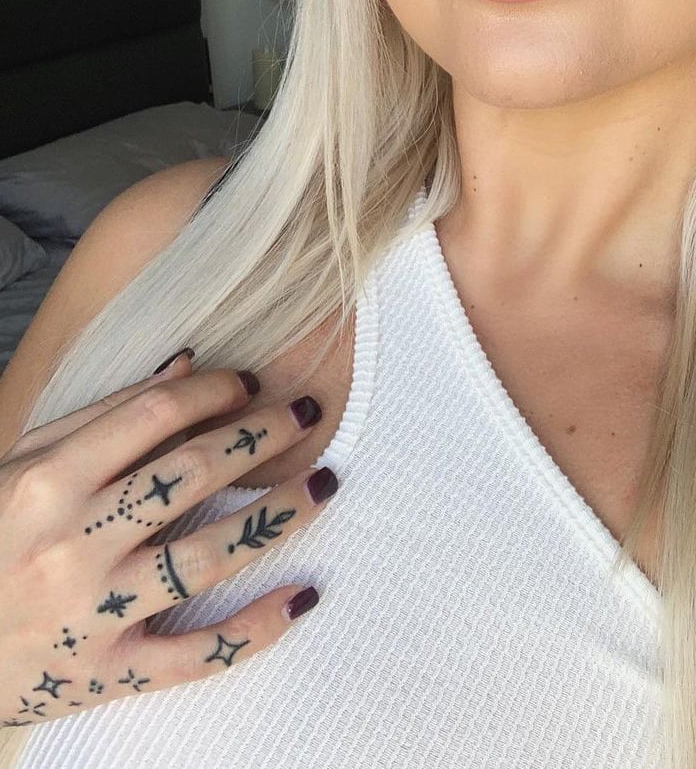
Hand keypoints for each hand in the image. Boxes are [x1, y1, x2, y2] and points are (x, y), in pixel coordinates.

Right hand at [0, 354, 336, 726]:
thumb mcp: (23, 466)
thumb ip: (104, 415)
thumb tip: (188, 364)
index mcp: (50, 481)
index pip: (156, 415)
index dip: (217, 391)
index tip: (254, 383)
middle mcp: (73, 543)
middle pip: (191, 474)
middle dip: (262, 436)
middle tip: (309, 414)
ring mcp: (92, 611)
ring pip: (204, 557)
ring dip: (275, 517)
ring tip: (322, 484)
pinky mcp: (105, 674)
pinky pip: (194, 656)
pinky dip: (253, 629)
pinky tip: (302, 596)